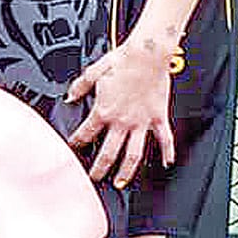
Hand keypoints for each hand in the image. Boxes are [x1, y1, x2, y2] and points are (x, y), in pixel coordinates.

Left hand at [67, 39, 175, 185]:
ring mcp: (141, 122)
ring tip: (120, 183)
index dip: (76, 144)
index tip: (72, 150)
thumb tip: (70, 97)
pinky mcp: (158, 117)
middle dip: (99, 168)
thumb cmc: (122, 60)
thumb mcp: (92, 73)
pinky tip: (167, 162)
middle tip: (93, 178)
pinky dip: (167, 151)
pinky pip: (164, 138)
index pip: (85, 134)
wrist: (147, 54)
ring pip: (133, 154)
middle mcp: (122, 121)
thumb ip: (79, 87)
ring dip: (126, 171)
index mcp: (103, 111)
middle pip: (108, 153)